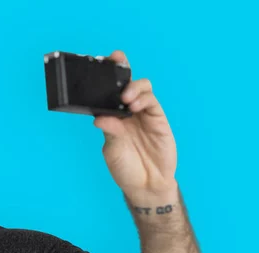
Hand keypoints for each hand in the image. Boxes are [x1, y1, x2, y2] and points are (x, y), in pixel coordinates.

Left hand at [93, 50, 177, 196]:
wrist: (147, 185)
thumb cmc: (126, 168)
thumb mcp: (112, 150)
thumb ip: (109, 132)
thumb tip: (99, 117)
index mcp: (112, 117)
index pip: (108, 92)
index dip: (105, 76)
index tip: (101, 62)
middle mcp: (127, 113)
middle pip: (126, 83)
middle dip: (121, 68)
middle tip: (115, 60)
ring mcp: (144, 115)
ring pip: (141, 89)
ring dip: (132, 87)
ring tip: (125, 98)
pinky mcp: (158, 120)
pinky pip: (152, 103)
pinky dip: (143, 100)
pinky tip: (134, 107)